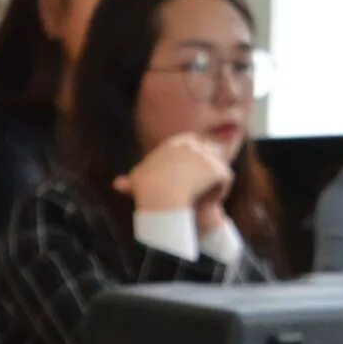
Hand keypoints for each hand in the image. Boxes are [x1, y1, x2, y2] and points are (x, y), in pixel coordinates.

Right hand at [116, 134, 235, 235]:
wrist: (161, 194)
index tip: (190, 178)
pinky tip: (214, 200)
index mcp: (176, 143)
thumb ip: (130, 181)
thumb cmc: (146, 188)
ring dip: (215, 180)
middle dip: (209, 167)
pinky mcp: (217, 169)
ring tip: (209, 195)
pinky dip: (221, 191)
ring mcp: (207, 155)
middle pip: (209, 151)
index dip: (194, 162)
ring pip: (218, 166)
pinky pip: (225, 179)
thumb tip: (117, 184)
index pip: (192, 146)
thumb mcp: (137, 181)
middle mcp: (193, 144)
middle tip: (205, 185)